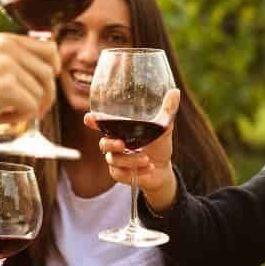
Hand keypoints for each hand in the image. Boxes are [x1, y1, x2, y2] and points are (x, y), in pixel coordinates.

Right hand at [0, 33, 59, 129]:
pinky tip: (0, 119)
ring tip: (7, 114)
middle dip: (45, 95)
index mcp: (6, 40)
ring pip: (42, 93)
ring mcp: (8, 66)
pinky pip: (31, 107)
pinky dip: (20, 119)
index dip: (51, 70)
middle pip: (49, 73)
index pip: (49, 48)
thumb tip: (47, 72)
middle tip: (28, 109)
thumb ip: (14, 61)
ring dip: (29, 110)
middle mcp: (9, 48)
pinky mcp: (6, 87)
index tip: (40, 86)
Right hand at [84, 88, 180, 208]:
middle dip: (111, 144)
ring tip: (147, 159)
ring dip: (131, 160)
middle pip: (104, 143)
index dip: (94, 121)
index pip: (103, 124)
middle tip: (123, 144)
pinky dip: (137, 170)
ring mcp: (115, 159)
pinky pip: (121, 173)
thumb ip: (167, 111)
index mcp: (121, 130)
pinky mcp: (118, 173)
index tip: (89, 118)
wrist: (162, 170)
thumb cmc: (158, 145)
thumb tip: (175, 91)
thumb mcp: (164, 128)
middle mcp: (114, 144)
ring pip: (115, 159)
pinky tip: (149, 168)